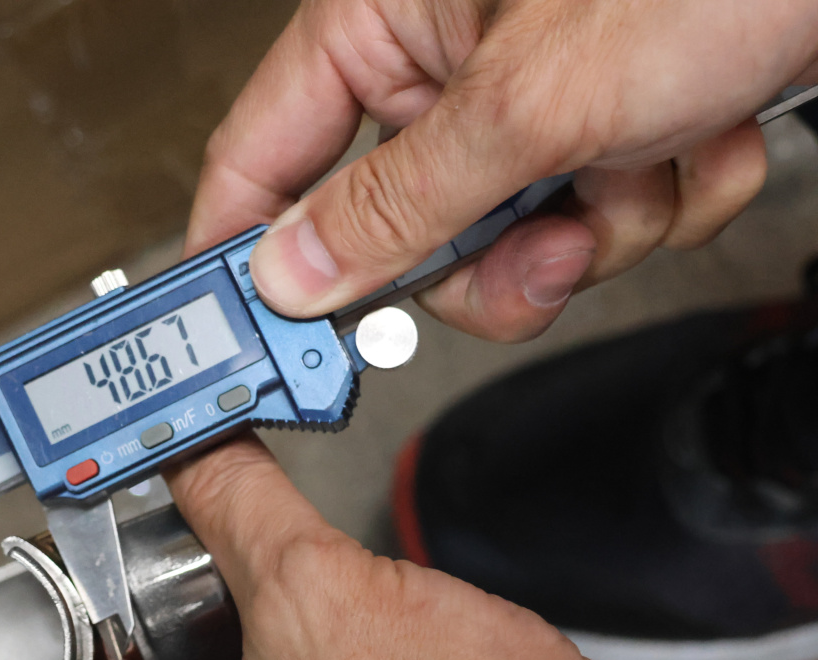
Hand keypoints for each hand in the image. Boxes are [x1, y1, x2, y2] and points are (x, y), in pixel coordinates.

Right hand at [190, 0, 817, 340]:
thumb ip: (399, 203)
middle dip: (494, 259)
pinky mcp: (605, 130)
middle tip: (543, 243)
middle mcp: (446, 66)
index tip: (250, 341)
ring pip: (509, 246)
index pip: (260, 158)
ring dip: (601, 227)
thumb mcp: (532, 101)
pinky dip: (662, 202)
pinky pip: (596, 226)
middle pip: (401, 234)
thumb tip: (295, 275)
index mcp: (382, 22)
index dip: (246, 254)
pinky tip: (699, 131)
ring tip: (649, 156)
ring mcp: (530, 105)